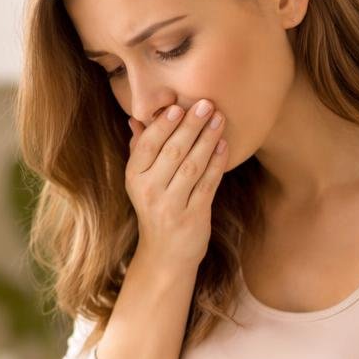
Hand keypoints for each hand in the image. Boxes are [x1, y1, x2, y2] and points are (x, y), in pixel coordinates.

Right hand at [124, 99, 228, 270]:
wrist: (165, 255)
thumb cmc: (155, 209)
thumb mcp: (141, 182)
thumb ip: (140, 150)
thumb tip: (136, 119)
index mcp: (134, 178)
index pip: (148, 145)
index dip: (164, 125)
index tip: (179, 106)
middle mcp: (149, 191)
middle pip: (172, 152)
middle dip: (191, 126)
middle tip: (206, 104)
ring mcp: (171, 206)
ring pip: (192, 166)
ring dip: (207, 139)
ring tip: (219, 118)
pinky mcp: (193, 217)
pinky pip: (208, 184)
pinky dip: (217, 163)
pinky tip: (224, 145)